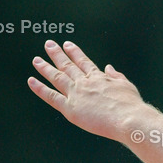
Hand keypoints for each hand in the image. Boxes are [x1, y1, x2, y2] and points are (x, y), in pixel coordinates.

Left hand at [28, 40, 143, 141]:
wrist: (127, 118)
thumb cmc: (131, 106)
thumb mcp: (126, 86)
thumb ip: (116, 76)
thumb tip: (108, 66)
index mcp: (100, 78)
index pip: (84, 62)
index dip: (75, 52)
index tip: (68, 44)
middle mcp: (85, 82)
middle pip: (68, 65)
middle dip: (57, 54)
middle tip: (48, 44)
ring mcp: (76, 94)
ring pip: (57, 77)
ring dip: (45, 67)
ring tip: (36, 59)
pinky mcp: (70, 108)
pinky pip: (51, 96)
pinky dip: (40, 88)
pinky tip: (31, 80)